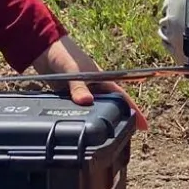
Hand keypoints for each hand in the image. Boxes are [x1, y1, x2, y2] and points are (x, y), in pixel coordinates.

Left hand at [28, 36, 148, 129]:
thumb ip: (79, 86)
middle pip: (111, 107)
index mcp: (103, 80)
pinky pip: (79, 111)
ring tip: (106, 139)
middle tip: (126, 138)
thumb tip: (86, 102)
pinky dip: (82, 119)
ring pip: (95, 111)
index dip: (134, 111)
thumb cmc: (65, 55)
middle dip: (119, 121)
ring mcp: (83, 94)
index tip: (143, 125)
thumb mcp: (73, 70)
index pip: (122, 97)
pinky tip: (82, 130)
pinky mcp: (70, 97)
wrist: (45, 50)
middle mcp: (96, 88)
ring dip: (100, 122)